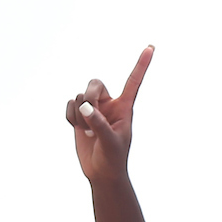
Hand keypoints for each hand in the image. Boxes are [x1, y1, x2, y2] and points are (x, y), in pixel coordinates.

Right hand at [65, 45, 153, 182]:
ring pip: (79, 96)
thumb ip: (99, 123)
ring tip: (88, 133)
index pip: (133, 82)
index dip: (142, 65)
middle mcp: (109, 105)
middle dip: (89, 95)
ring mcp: (93, 110)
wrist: (101, 173)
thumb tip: (85, 106)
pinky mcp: (80, 117)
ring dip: (79, 114)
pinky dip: (70, 117)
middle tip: (90, 112)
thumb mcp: (110, 142)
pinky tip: (78, 130)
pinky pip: (70, 105)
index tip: (151, 47)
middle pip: (95, 83)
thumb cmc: (113, 159)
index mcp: (124, 108)